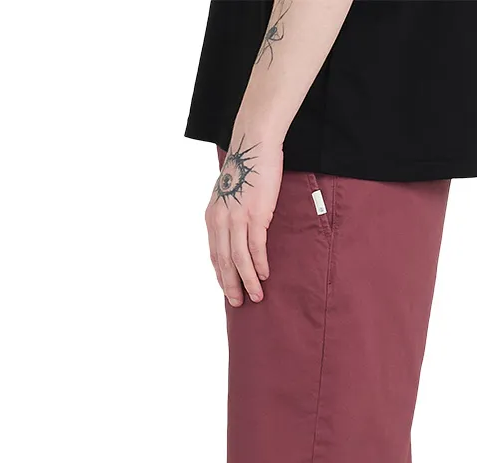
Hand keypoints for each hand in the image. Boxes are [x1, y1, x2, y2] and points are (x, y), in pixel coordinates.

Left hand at [205, 135, 282, 306]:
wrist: (254, 146)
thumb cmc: (246, 170)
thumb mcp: (229, 196)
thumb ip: (229, 216)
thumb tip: (238, 234)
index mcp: (212, 218)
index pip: (214, 254)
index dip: (220, 275)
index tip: (227, 290)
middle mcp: (220, 220)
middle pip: (223, 262)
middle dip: (231, 285)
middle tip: (238, 303)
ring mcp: (237, 218)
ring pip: (239, 259)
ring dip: (247, 280)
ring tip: (256, 296)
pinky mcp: (255, 215)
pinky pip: (255, 247)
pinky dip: (259, 264)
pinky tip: (263, 275)